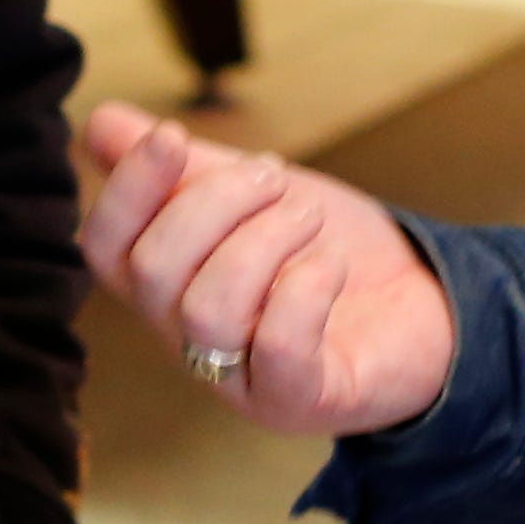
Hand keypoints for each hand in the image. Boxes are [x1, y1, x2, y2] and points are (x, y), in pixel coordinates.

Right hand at [75, 102, 454, 437]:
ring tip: (309, 217)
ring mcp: (240, 379)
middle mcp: (187, 341)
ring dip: (265, 238)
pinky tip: (330, 265)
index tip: (174, 135)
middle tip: (276, 178)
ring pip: (208, 307)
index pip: (104, 247)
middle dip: (217, 201)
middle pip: (155, 270)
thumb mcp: (254, 194)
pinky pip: (276, 348)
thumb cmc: (327, 251)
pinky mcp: (300, 400)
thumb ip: (183, 168)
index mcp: (166, 288)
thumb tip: (99, 123)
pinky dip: (304, 288)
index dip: (129, 187)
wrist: (425, 304)